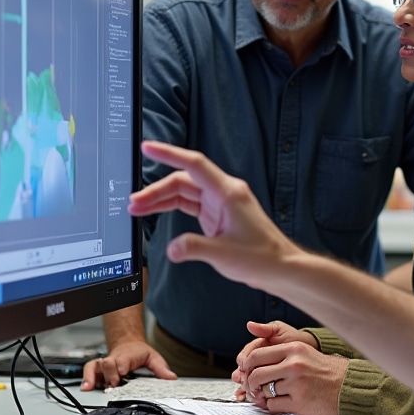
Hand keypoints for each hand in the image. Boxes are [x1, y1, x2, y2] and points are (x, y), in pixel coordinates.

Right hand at [80, 340, 176, 389]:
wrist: (129, 346)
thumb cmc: (139, 353)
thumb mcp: (154, 358)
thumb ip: (161, 369)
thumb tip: (171, 378)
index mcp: (129, 356)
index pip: (124, 359)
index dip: (122, 365)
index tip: (123, 371)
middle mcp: (115, 360)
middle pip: (108, 364)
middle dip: (110, 375)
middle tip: (114, 384)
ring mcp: (105, 365)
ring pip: (95, 366)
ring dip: (93, 376)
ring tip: (90, 386)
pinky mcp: (99, 370)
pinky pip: (88, 370)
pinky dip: (86, 378)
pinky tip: (86, 387)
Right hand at [127, 141, 296, 288]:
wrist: (279, 266)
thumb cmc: (261, 257)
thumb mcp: (223, 254)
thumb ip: (194, 249)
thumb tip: (172, 249)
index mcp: (228, 193)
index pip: (194, 165)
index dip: (170, 154)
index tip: (149, 148)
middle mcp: (224, 193)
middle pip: (183, 181)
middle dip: (156, 190)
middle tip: (134, 203)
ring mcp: (221, 203)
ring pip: (184, 192)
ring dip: (161, 199)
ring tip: (138, 209)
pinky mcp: (218, 214)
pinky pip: (190, 204)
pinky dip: (172, 207)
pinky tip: (156, 213)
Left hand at [237, 330, 344, 414]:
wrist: (348, 386)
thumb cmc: (326, 371)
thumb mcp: (304, 352)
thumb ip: (280, 355)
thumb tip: (252, 365)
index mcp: (293, 348)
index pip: (257, 354)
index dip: (247, 366)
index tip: (246, 371)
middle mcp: (294, 364)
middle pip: (256, 374)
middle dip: (250, 383)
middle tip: (253, 387)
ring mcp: (296, 384)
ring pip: (263, 391)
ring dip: (262, 396)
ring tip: (269, 395)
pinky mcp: (299, 402)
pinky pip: (272, 406)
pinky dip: (272, 406)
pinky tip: (279, 402)